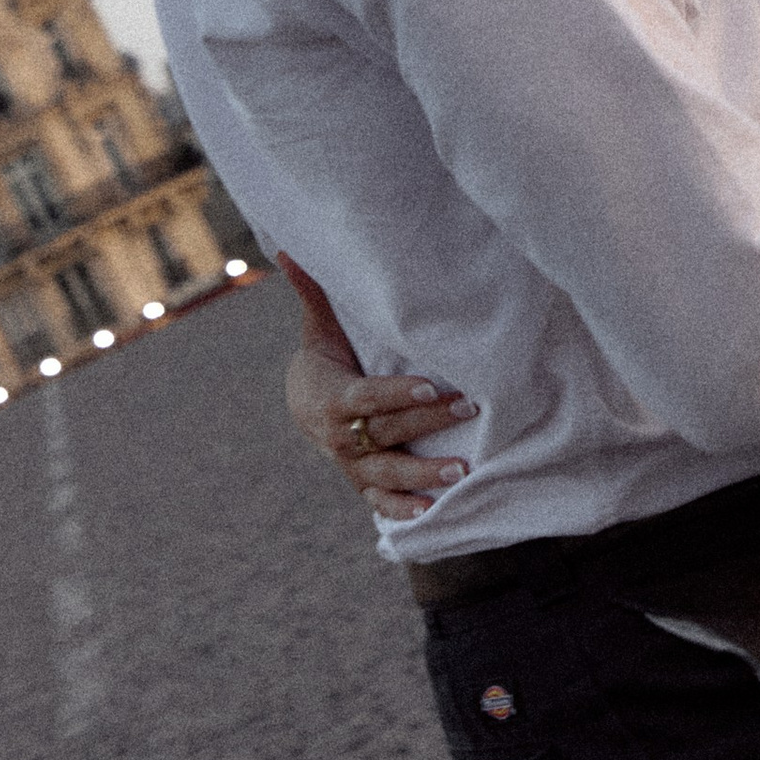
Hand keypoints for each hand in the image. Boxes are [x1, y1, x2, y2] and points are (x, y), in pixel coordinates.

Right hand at [279, 260, 478, 519]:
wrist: (304, 406)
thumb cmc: (324, 358)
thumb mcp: (318, 329)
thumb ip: (314, 293)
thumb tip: (289, 248)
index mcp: (335, 396)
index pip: (369, 397)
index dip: (397, 393)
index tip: (431, 386)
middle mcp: (343, 435)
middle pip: (389, 430)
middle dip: (429, 421)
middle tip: (470, 407)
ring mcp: (353, 463)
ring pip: (389, 472)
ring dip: (424, 473)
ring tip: (462, 471)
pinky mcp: (362, 482)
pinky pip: (381, 501)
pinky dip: (404, 510)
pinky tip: (434, 512)